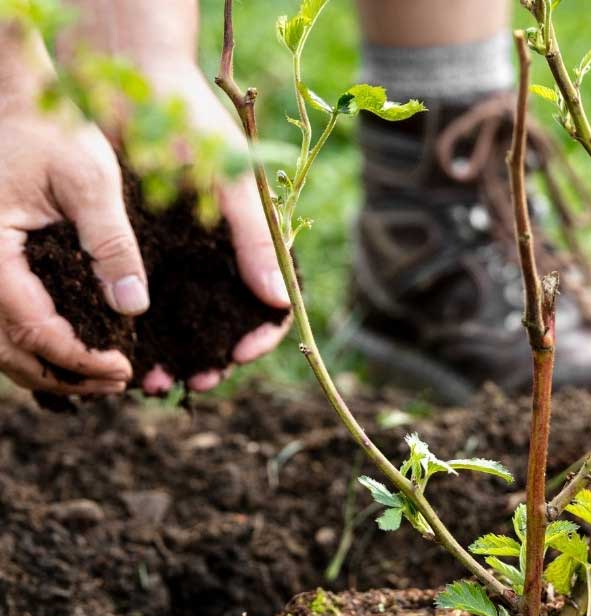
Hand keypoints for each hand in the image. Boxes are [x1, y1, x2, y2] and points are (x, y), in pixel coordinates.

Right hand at [0, 28, 142, 395]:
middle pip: (11, 351)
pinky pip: (7, 323)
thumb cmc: (53, 128)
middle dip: (67, 376)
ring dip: (53, 369)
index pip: (32, 329)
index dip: (80, 358)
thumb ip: (112, 244)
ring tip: (107, 376)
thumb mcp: (91, 180)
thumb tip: (133, 308)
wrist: (20, 97)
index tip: (125, 368)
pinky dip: (40, 347)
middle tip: (120, 382)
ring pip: (4, 346)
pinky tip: (82, 352)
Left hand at [134, 65, 293, 394]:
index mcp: (253, 242)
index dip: (263, 334)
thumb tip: (280, 301)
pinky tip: (138, 353)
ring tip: (161, 380)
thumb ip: (256, 240)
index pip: (272, 304)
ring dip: (181, 356)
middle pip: (229, 323)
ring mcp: (185, 256)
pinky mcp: (149, 251)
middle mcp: (221, 256)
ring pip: (191, 322)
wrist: (131, 79)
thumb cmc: (192, 124)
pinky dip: (148, 334)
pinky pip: (153, 303)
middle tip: (198, 381)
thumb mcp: (230, 183)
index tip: (241, 352)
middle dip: (218, 358)